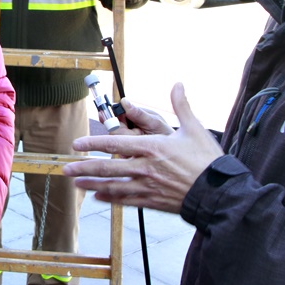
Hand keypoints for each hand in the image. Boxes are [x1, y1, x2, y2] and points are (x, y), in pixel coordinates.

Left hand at [63, 83, 222, 212]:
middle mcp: (146, 167)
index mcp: (153, 147)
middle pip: (108, 167)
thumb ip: (182, 106)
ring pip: (114, 186)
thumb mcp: (194, 129)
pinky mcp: (153, 201)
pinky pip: (127, 200)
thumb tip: (178, 84)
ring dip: (93, 184)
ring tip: (77, 184)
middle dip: (84, 167)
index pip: (116, 144)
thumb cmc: (207, 160)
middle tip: (66, 168)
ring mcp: (148, 186)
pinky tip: (99, 197)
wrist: (219, 193)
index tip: (77, 144)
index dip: (94, 143)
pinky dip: (111, 198)